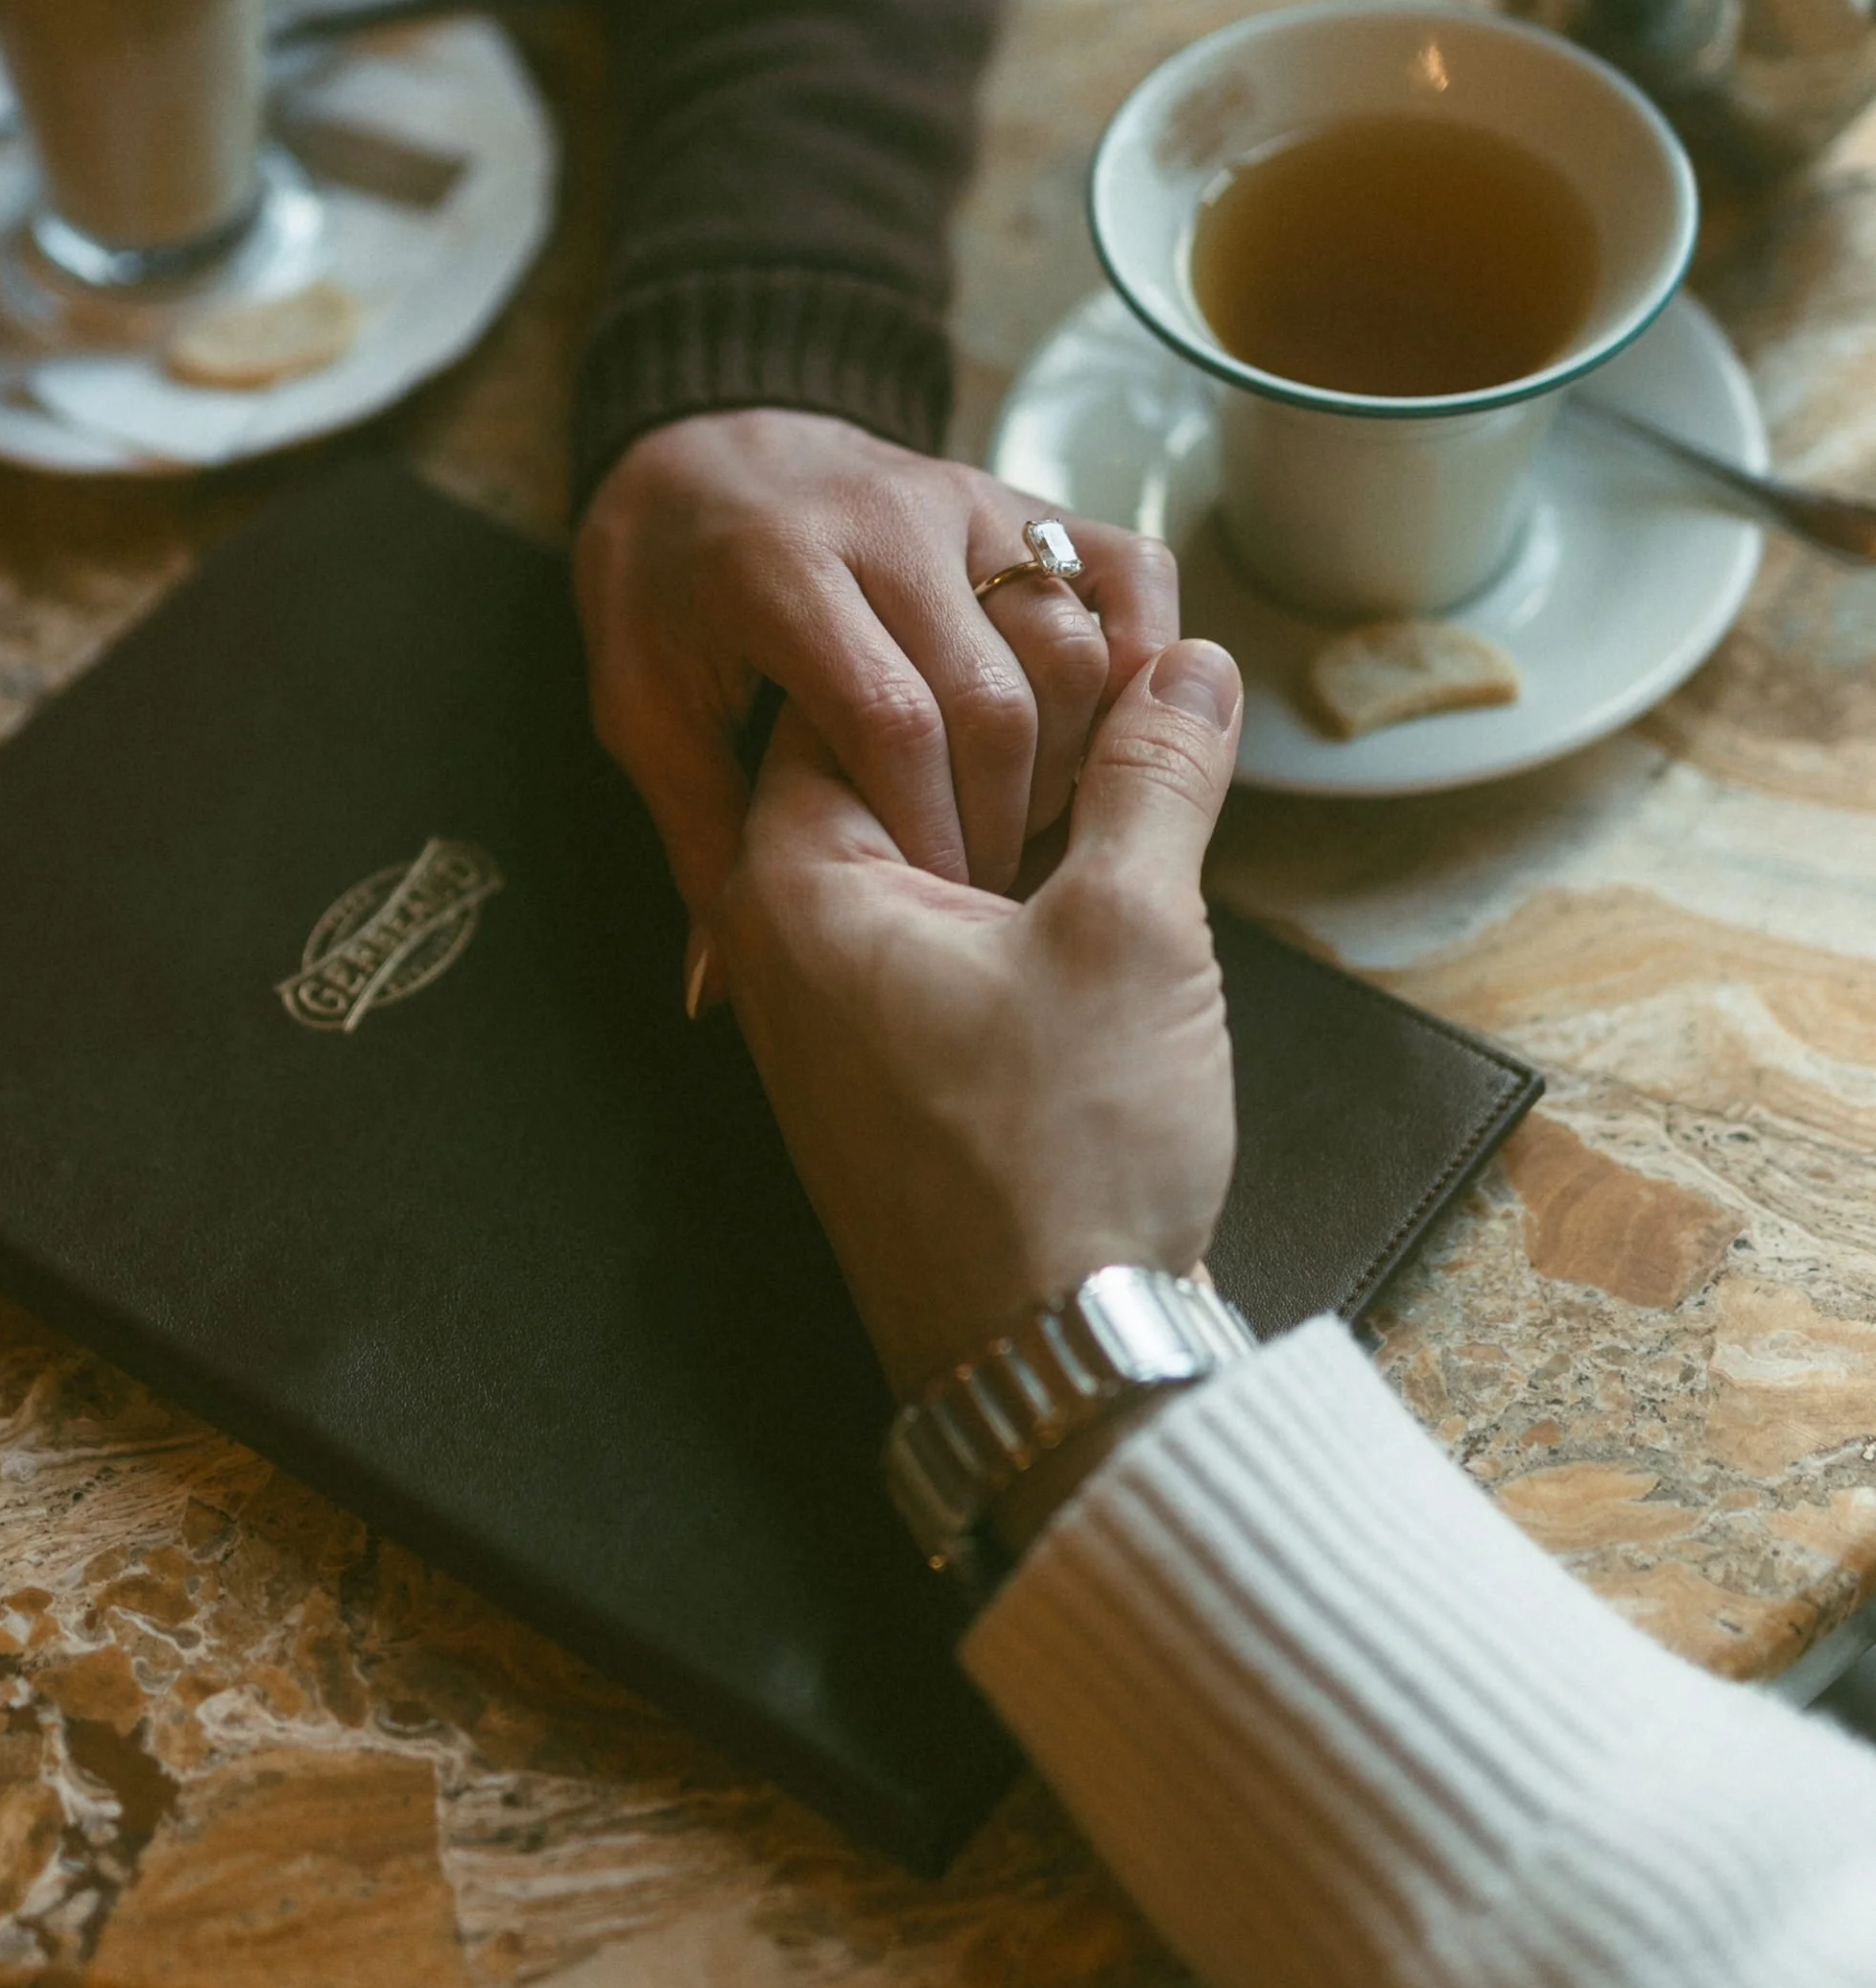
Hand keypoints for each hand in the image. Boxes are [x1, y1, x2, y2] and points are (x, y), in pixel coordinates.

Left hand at [574, 410, 1180, 922]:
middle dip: (1003, 819)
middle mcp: (888, 522)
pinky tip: (1117, 736)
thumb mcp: (645, 709)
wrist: (705, 443)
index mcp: (780, 573)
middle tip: (987, 893)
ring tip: (1037, 830)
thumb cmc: (665, 590)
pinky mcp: (1027, 497)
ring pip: (1072, 642)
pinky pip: (1127, 568)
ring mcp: (970, 501)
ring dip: (1075, 757)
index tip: (935, 909)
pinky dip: (1145, 652)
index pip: (891, 719)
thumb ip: (700, 839)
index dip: (928, 831)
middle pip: (993, 698)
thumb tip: (715, 989)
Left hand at [712, 640, 1242, 1395]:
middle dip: (1019, 720)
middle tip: (1138, 692)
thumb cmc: (1061, 1155)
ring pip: (935, 850)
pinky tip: (1124, 874)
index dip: (983, 642)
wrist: (1056, 1360)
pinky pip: (953, 932)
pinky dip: (1029, 890)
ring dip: (1036, 805)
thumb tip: (1194, 665)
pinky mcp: (902, 1068)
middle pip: (894, 763)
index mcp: (798, 881)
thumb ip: (1154, 777)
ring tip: (1149, 771)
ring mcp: (843, 1012)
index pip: (861, 689)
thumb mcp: (1127, 932)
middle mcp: (793, 939)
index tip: (1091, 627)